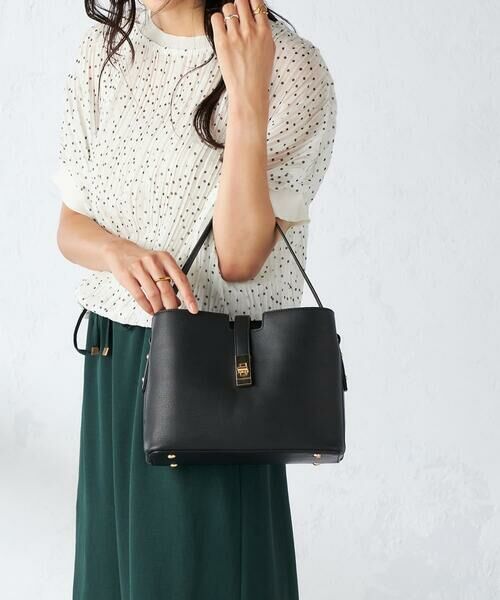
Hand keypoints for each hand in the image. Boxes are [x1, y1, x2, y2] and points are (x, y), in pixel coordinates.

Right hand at [102, 238, 198, 316]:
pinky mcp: (127, 276)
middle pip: (166, 289)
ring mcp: (139, 268)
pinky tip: (150, 310)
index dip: (188, 296)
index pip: (181, 279)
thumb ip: (169, 281)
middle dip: (171, 306)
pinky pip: (139, 295)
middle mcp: (153, 262)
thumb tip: (179, 301)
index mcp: (165, 258)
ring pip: (153, 294)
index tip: (193, 308)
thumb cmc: (142, 260)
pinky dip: (146, 306)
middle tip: (173, 313)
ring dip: (158, 307)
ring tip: (160, 312)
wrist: (118, 251)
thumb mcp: (159, 265)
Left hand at [211, 0, 274, 118]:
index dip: (250, 2)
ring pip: (228, 7)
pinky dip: (217, 20)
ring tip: (228, 25)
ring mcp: (236, 36)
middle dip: (238, 5)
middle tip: (236, 15)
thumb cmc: (259, 75)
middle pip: (241, 1)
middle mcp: (251, 31)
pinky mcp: (223, 42)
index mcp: (264, 32)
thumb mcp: (269, 51)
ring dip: (227, 13)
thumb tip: (258, 19)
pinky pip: (216, 18)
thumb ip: (263, 32)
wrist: (249, 92)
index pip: (257, 2)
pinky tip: (220, 29)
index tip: (247, 6)